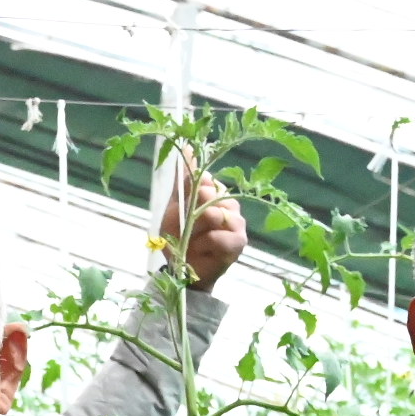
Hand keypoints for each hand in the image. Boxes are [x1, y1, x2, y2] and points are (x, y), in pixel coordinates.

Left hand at [159, 156, 246, 291]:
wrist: (181, 268)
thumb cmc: (179, 236)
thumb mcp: (175, 207)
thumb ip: (183, 181)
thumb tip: (187, 147)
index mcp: (214, 191)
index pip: (206, 177)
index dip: (194, 187)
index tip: (187, 197)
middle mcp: (229, 203)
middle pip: (211, 193)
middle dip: (193, 210)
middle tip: (188, 224)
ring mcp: (237, 222)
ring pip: (215, 214)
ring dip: (197, 229)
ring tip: (192, 239)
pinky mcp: (239, 242)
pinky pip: (221, 236)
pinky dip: (205, 243)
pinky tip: (201, 249)